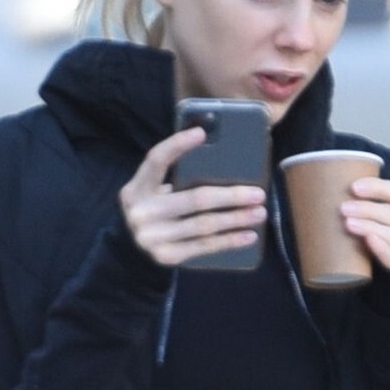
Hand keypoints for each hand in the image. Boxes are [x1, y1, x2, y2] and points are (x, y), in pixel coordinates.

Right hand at [119, 127, 266, 268]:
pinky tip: (249, 236)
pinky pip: (204, 247)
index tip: (201, 133)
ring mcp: (152, 237)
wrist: (131, 249)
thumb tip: (222, 157)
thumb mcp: (153, 190)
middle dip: (231, 196)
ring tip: (259, 213)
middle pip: (193, 199)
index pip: (156, 160)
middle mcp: (141, 212)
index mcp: (137, 187)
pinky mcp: (165, 256)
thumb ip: (175, 176)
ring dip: (236, 219)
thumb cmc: (154, 209)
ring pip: (203, 225)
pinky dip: (229, 241)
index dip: (177, 145)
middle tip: (257, 193)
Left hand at [340, 176, 389, 272]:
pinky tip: (369, 239)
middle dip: (367, 209)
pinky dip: (382, 248)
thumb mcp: (376, 222)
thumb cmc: (375, 242)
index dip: (376, 187)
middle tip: (343, 208)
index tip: (353, 187)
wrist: (387, 276)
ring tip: (348, 223)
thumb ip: (364, 209)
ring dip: (370, 226)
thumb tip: (329, 191)